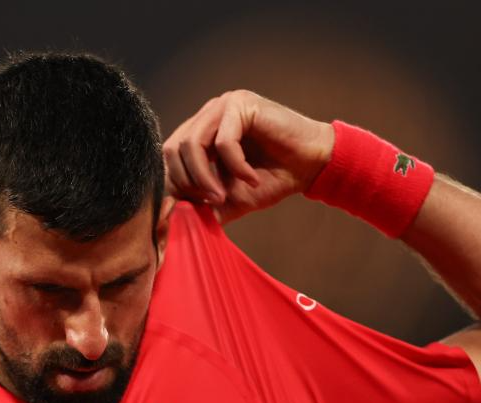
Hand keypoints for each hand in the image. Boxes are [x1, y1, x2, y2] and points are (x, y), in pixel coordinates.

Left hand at [162, 90, 333, 224]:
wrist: (311, 165)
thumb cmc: (273, 179)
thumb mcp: (231, 199)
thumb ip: (203, 205)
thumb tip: (172, 220)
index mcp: (200, 132)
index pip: (168, 156)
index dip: (173, 185)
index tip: (190, 210)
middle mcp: (208, 115)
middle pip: (173, 149)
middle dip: (188, 182)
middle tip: (212, 202)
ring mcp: (223, 106)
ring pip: (193, 143)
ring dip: (206, 177)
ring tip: (225, 194)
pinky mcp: (242, 105)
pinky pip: (223, 141)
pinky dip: (235, 167)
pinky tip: (252, 179)